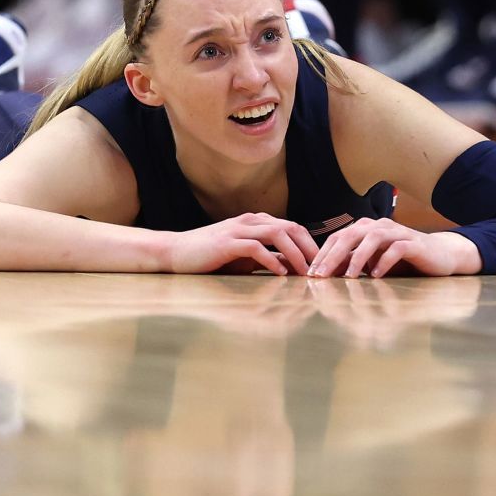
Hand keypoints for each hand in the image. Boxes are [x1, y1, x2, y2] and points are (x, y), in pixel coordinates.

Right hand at [166, 213, 319, 275]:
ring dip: (295, 254)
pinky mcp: (226, 243)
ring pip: (277, 234)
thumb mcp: (243, 256)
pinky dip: (271, 259)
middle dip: (308, 248)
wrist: (175, 252)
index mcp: (255, 222)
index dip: (309, 244)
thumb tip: (292, 267)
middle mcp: (249, 221)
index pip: (292, 227)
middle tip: (320, 268)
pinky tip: (280, 273)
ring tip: (304, 272)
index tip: (321, 264)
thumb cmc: (210, 256)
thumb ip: (267, 257)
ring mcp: (238, 230)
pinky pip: (256, 247)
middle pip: (290, 227)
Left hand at [306, 218, 481, 277]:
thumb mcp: (372, 262)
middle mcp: (379, 226)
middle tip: (321, 275)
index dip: (322, 254)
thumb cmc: (402, 260)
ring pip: (373, 239)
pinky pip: (397, 249)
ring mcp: (398, 232)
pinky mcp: (415, 243)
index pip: (338, 238)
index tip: (310, 273)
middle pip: (350, 235)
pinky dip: (385, 261)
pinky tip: (376, 275)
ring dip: (358, 258)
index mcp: (366, 228)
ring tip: (349, 277)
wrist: (439, 255)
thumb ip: (351, 262)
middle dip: (333, 256)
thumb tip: (325, 273)